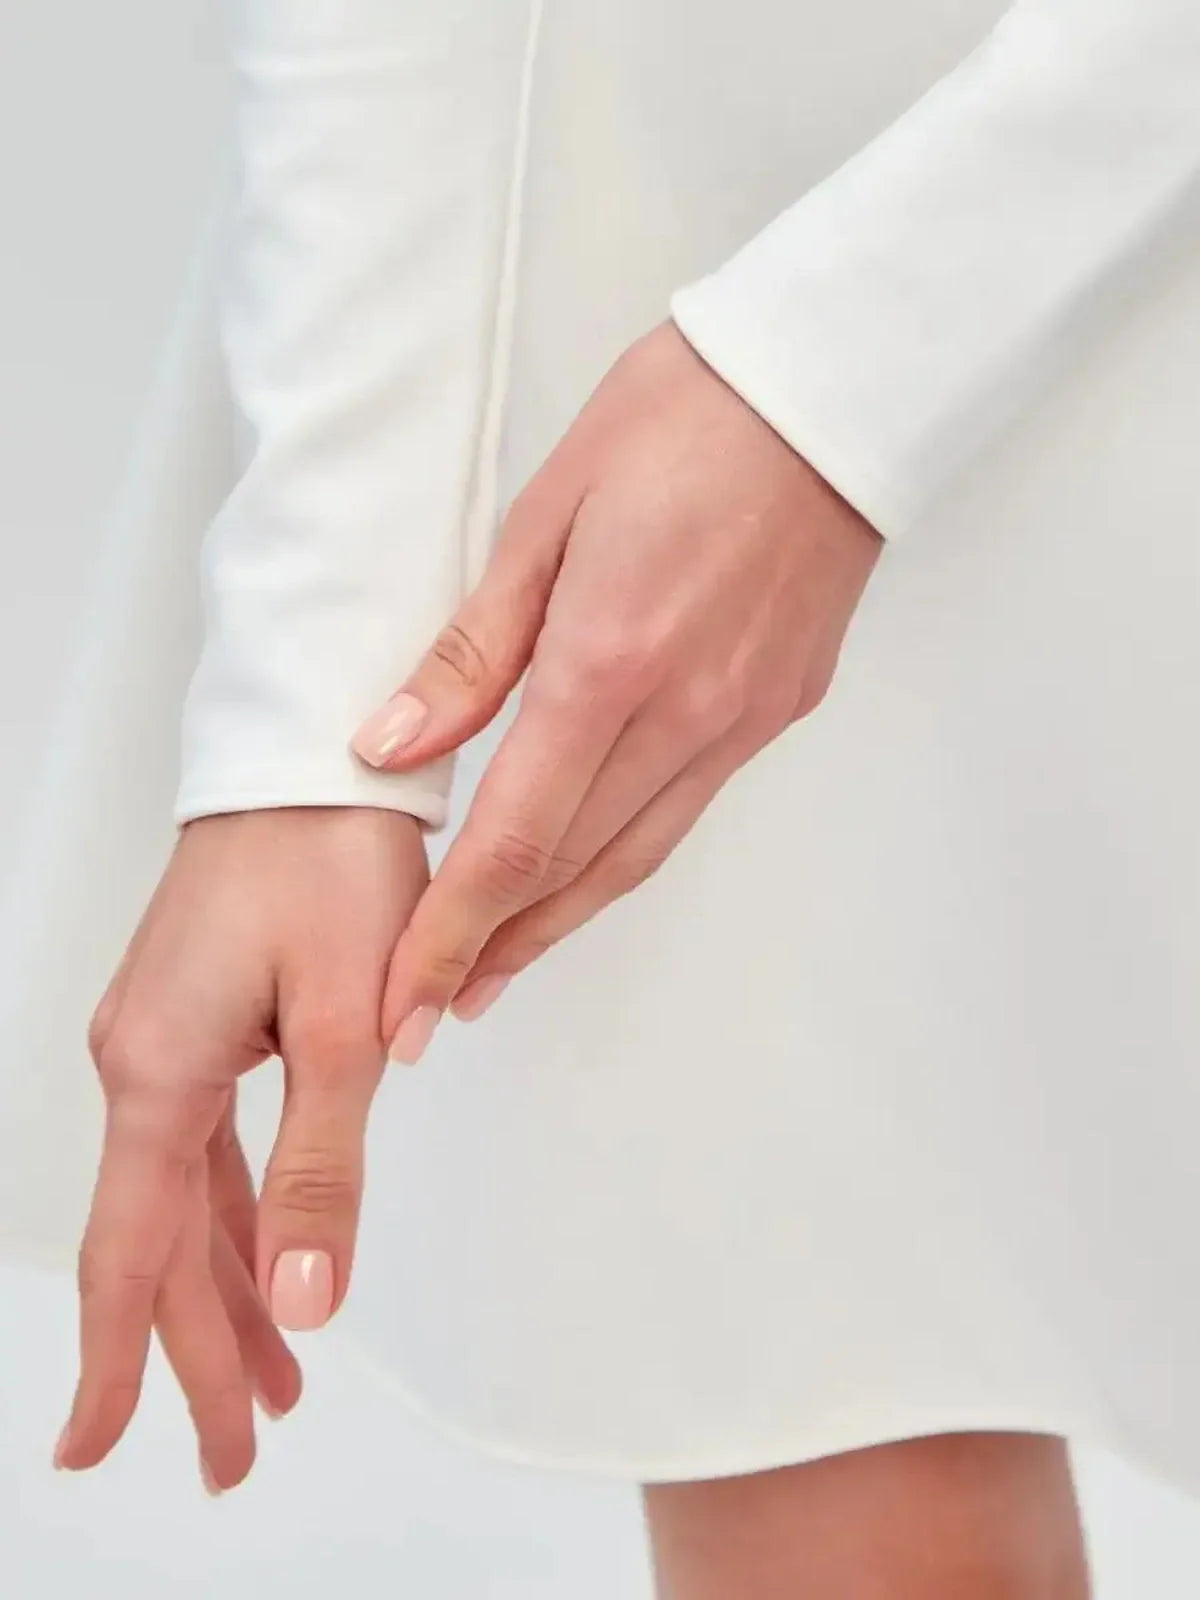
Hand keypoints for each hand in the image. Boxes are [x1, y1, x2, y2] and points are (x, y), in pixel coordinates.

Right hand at [55, 807, 427, 1492]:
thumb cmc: (329, 861)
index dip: (124, 1360)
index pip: (135, 1252)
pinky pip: (207, 1143)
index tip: (98, 1451)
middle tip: (240, 1448)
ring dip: (223, 1287)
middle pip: (161, 1239)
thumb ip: (321, 1165)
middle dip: (198, 1348)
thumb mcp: (341, 1024)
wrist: (316, 753)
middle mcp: (142, 1061)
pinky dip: (236, 1211)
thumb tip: (306, 1300)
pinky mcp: (200, 1012)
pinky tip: (263, 1250)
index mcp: (161, 1072)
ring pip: (187, 1197)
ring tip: (271, 1378)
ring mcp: (166, 1036)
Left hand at [351, 321, 880, 1060]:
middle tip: (427, 1015)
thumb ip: (470, 650)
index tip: (403, 995)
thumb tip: (392, 746)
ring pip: (633, 858)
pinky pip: (683, 813)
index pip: (515, 837)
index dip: (451, 930)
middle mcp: (684, 712)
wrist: (823, 389)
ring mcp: (740, 720)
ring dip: (556, 926)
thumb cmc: (681, 419)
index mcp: (610, 659)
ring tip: (492, 974)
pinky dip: (618, 863)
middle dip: (490, 953)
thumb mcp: (542, 515)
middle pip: (572, 870)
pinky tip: (579, 881)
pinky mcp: (774, 712)